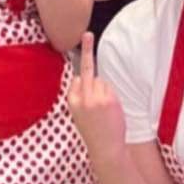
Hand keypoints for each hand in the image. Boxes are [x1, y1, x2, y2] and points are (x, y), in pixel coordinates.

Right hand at [66, 32, 126, 164]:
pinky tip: (110, 110)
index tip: (79, 56)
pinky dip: (111, 95)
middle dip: (87, 50)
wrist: (105, 149)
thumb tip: (84, 77)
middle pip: (87, 69)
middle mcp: (82, 97)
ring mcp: (95, 97)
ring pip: (101, 80)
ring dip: (104, 91)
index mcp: (71, 101)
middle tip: (88, 34)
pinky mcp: (108, 99)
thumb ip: (81, 96)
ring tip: (105, 110)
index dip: (82, 80)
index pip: (77, 79)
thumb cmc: (94, 131)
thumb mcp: (80, 114)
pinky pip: (110, 87)